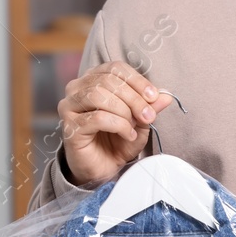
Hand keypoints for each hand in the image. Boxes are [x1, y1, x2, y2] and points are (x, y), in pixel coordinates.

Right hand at [56, 61, 173, 185]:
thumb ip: (150, 106)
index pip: (115, 68)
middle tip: (148, 116)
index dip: (137, 80)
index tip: (154, 97)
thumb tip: (166, 95)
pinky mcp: (70, 126)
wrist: (104, 168)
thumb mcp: (140, 121)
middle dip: (134, 99)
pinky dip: (118, 125)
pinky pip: (97, 118)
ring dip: (124, 111)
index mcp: (94, 79)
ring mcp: (69, 106)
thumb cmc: (118, 141)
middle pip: (108, 80)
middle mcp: (77, 88)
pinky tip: (127, 135)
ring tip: (134, 126)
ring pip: (99, 95)